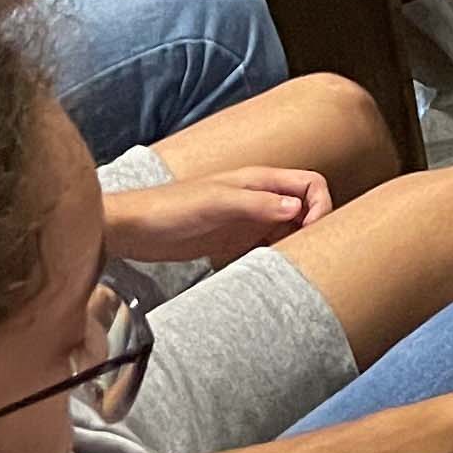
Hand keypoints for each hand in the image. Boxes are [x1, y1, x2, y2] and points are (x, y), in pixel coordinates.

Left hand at [106, 164, 332, 265]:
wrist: (132, 229)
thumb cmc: (169, 207)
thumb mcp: (216, 203)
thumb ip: (256, 204)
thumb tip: (297, 208)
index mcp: (260, 181)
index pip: (311, 184)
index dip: (320, 206)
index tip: (310, 233)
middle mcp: (259, 199)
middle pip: (305, 208)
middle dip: (313, 229)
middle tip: (303, 254)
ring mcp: (247, 221)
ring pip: (289, 230)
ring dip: (293, 246)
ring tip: (285, 266)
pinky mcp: (233, 242)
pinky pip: (267, 248)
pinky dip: (274, 258)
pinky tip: (265, 271)